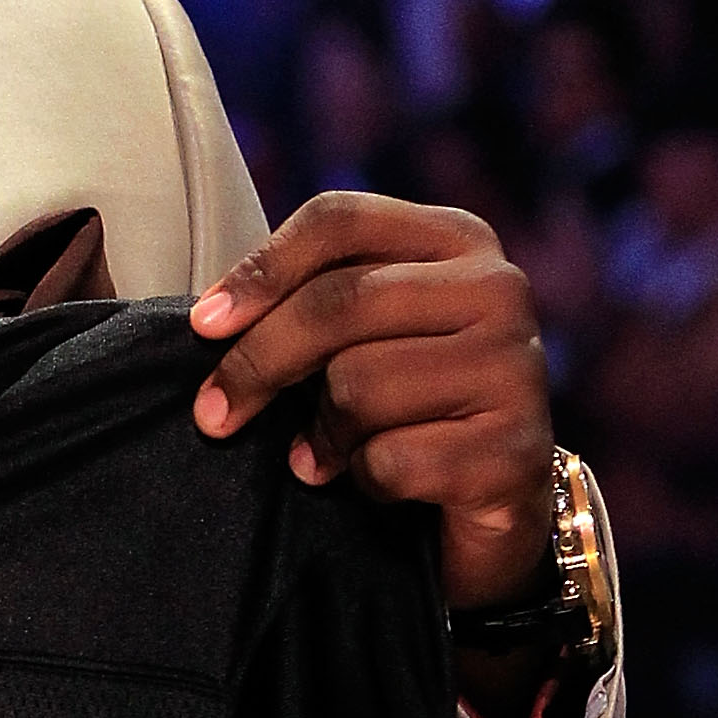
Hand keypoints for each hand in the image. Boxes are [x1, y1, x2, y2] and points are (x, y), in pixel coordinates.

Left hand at [187, 193, 554, 612]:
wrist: (498, 495)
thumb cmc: (410, 404)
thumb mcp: (367, 333)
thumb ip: (313, 299)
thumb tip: (211, 319)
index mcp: (457, 239)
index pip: (339, 221)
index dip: (260, 271)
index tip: (202, 326)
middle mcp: (498, 288)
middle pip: (338, 304)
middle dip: (258, 363)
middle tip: (214, 413)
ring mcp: (515, 367)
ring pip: (358, 386)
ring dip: (323, 435)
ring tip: (326, 453)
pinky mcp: (513, 450)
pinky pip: (391, 460)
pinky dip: (364, 481)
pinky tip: (375, 482)